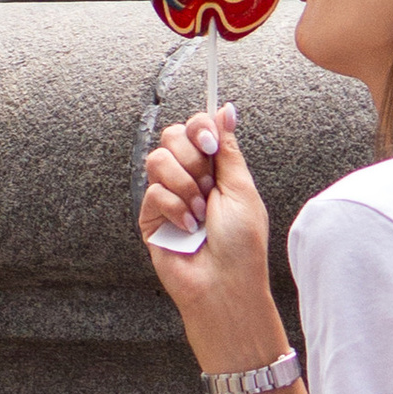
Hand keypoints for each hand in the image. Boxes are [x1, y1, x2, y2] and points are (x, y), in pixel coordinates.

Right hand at [138, 114, 287, 376]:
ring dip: (184, 185)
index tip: (210, 145)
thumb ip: (227, 147)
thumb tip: (226, 109)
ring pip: (157, 160)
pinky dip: (175, 209)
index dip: (199, 128)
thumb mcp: (242, 188)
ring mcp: (168, 197)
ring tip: (200, 213)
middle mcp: (189, 178)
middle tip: (208, 186)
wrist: (225, 285)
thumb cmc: (242, 244)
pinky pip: (152, 192)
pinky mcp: (150, 218)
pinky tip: (188, 229)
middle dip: (192, 158)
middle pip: (172, 135)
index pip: (196, 128)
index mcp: (214, 168)